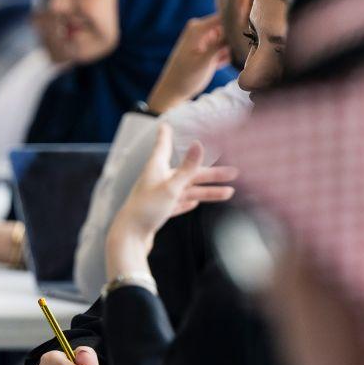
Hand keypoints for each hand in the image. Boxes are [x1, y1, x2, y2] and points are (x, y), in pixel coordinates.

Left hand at [106, 126, 237, 278]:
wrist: (129, 239)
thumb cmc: (147, 210)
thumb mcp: (171, 187)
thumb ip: (187, 168)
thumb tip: (199, 144)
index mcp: (156, 169)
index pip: (162, 146)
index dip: (165, 136)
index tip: (164, 125)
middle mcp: (157, 180)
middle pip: (187, 173)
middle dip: (211, 174)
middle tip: (234, 172)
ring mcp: (158, 197)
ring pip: (187, 191)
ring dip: (207, 192)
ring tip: (229, 193)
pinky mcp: (158, 213)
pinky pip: (176, 204)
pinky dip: (186, 203)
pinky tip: (193, 205)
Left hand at [147, 14, 230, 113]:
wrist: (172, 91)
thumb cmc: (186, 77)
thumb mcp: (205, 61)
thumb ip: (221, 45)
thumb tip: (238, 30)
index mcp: (198, 28)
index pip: (226, 15)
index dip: (240, 22)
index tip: (251, 34)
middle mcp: (201, 29)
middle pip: (229, 27)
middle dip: (236, 39)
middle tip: (239, 52)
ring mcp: (204, 39)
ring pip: (228, 39)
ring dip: (232, 49)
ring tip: (224, 61)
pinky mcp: (207, 49)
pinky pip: (224, 48)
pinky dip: (225, 56)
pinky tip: (217, 65)